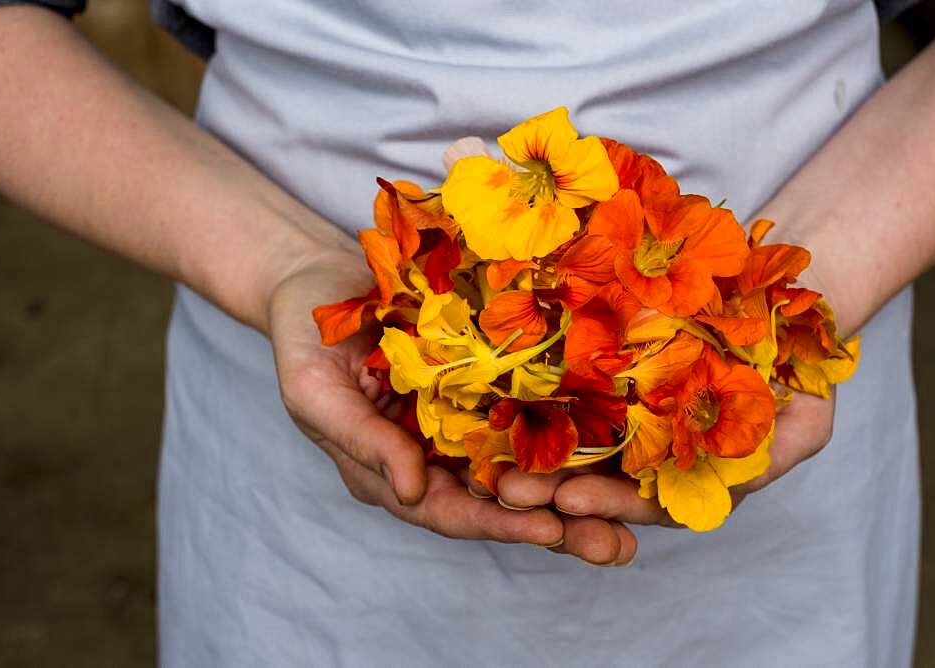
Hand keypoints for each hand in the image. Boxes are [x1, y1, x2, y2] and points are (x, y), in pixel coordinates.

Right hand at [267, 253, 635, 558]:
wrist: (320, 278)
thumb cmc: (306, 339)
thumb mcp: (315, 393)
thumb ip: (363, 443)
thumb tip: (414, 492)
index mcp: (391, 471)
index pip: (451, 511)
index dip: (500, 526)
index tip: (551, 532)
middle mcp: (435, 457)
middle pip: (499, 503)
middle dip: (556, 525)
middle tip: (615, 546)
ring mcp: (461, 421)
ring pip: (522, 466)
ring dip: (573, 490)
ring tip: (628, 513)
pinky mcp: (482, 385)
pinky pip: (526, 415)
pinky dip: (565, 434)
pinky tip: (611, 443)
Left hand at [493, 389, 834, 538]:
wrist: (775, 300)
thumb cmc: (797, 363)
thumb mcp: (806, 418)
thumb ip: (775, 456)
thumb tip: (748, 477)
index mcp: (696, 475)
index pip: (648, 503)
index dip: (610, 504)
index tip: (570, 500)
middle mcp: (656, 455)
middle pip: (600, 483)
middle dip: (552, 490)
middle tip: (509, 489)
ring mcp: (632, 418)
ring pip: (577, 447)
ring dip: (536, 457)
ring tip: (492, 463)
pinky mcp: (611, 379)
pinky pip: (572, 399)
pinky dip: (541, 410)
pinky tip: (505, 410)